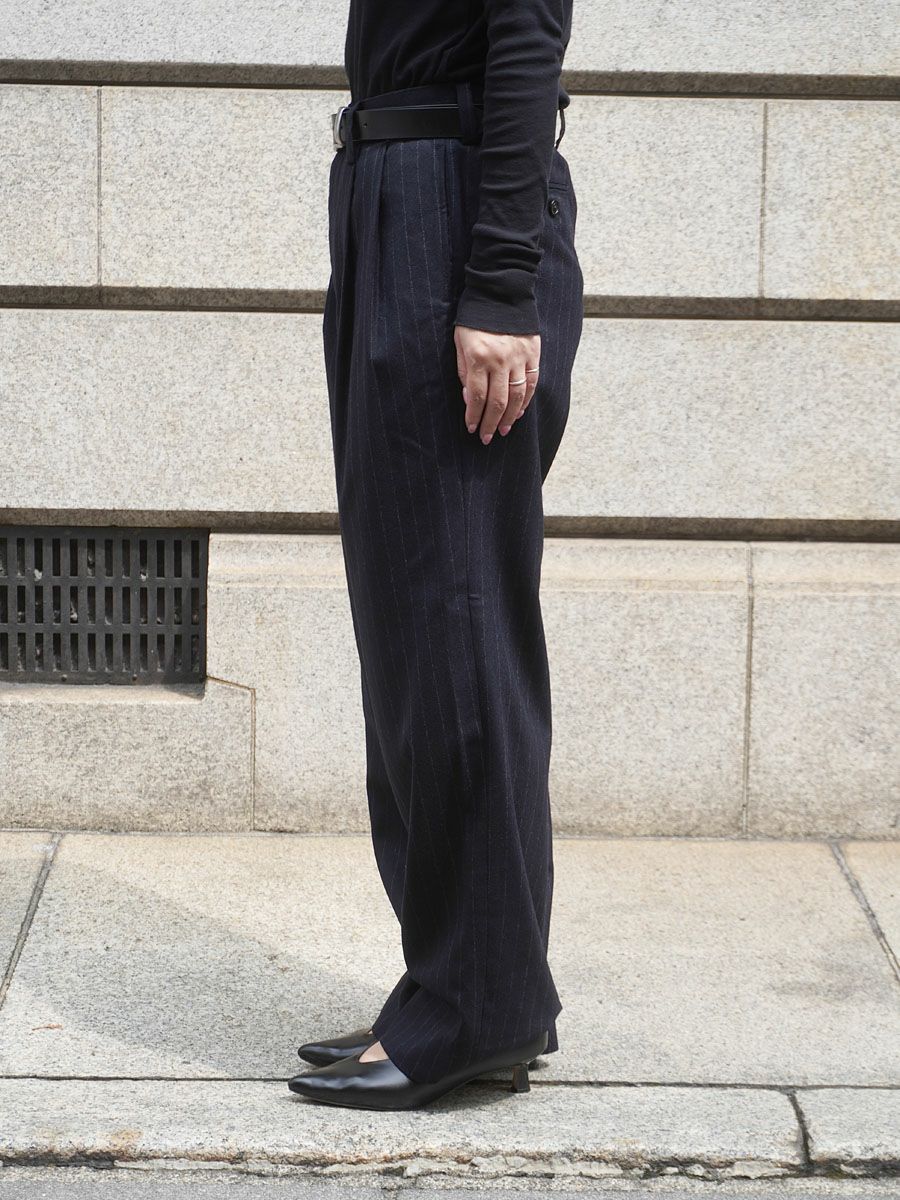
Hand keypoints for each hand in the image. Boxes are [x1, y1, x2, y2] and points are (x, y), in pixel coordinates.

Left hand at [454, 325, 539, 444]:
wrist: (501, 291)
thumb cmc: (474, 318)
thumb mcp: (460, 342)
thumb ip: (464, 371)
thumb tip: (470, 399)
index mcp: (479, 357)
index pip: (477, 396)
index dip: (474, 416)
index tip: (472, 428)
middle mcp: (501, 360)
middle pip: (497, 401)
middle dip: (491, 423)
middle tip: (487, 437)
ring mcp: (519, 357)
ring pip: (517, 396)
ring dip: (509, 417)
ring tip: (502, 430)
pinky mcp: (533, 353)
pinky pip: (531, 383)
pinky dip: (525, 401)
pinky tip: (518, 412)